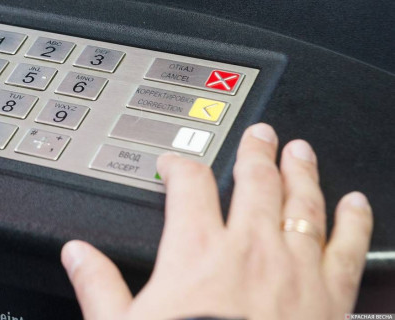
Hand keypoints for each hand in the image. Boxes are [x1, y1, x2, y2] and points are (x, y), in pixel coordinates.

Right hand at [62, 123, 372, 318]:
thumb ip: (98, 284)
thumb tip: (76, 255)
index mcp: (196, 250)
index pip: (188, 185)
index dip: (179, 165)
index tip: (174, 163)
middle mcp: (248, 247)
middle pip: (255, 181)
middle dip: (254, 153)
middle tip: (258, 134)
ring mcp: (293, 268)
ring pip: (302, 203)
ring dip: (301, 172)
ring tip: (300, 151)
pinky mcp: (330, 297)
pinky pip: (347, 248)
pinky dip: (354, 221)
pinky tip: (357, 205)